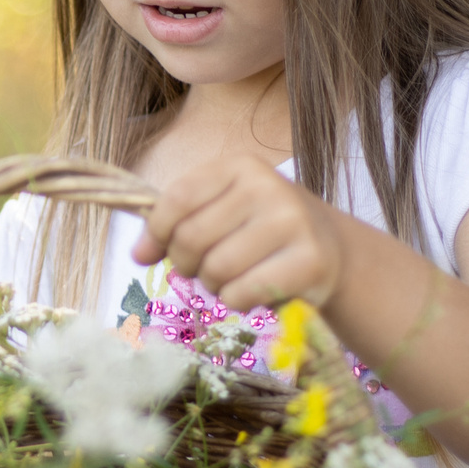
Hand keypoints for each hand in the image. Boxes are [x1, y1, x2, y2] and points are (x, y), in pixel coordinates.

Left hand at [131, 156, 347, 310]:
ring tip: (232, 278)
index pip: (177, 198)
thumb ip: (174, 225)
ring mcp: (293, 222)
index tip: (152, 251)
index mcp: (241, 166)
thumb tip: (138, 253)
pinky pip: (243, 292)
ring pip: (216, 268)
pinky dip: (236, 301)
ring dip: (213, 285)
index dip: (156, 232)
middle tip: (203, 268)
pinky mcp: (310, 261)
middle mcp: (268, 187)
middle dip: (187, 264)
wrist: (330, 249)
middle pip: (191, 237)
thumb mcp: (219, 212)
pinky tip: (253, 290)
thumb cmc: (259, 231)